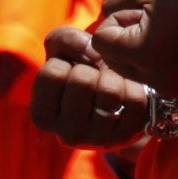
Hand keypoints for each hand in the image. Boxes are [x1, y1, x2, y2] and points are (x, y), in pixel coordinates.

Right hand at [31, 25, 149, 147]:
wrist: (113, 98)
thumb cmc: (82, 73)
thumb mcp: (62, 52)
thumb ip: (64, 39)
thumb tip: (91, 51)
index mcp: (42, 116)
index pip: (52, 74)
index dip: (65, 62)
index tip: (71, 70)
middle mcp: (67, 134)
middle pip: (82, 81)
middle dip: (91, 69)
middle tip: (94, 76)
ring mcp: (98, 139)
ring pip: (110, 91)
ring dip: (114, 77)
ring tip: (111, 83)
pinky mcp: (127, 136)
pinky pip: (135, 99)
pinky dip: (134, 87)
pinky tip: (126, 93)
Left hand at [90, 0, 177, 98]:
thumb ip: (112, 2)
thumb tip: (100, 25)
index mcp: (143, 51)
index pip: (101, 42)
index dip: (118, 21)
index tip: (144, 11)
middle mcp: (155, 79)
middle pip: (113, 62)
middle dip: (125, 40)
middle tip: (154, 21)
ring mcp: (172, 89)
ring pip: (132, 74)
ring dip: (139, 54)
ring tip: (167, 34)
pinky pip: (154, 82)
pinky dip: (158, 65)